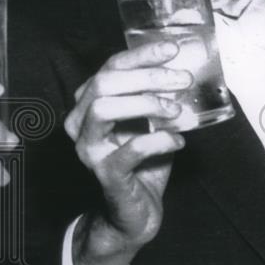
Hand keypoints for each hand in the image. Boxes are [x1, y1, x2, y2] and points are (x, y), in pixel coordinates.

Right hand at [64, 41, 189, 264]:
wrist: (133, 214)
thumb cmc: (142, 165)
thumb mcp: (148, 124)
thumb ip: (155, 99)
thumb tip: (184, 71)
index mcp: (88, 105)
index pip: (109, 68)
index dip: (140, 56)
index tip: (172, 50)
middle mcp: (80, 123)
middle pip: (103, 83)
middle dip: (146, 76)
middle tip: (182, 79)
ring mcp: (88, 149)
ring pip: (103, 108)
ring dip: (144, 103)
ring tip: (176, 109)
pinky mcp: (105, 174)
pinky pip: (127, 151)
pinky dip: (157, 141)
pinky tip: (177, 139)